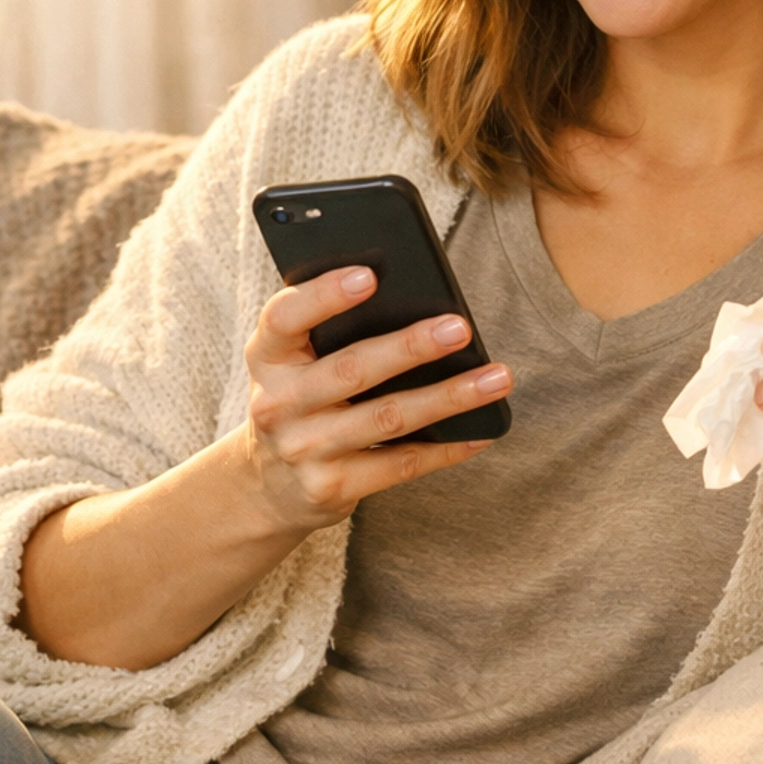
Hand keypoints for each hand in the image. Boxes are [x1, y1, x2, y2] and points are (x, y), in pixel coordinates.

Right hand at [242, 267, 510, 534]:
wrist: (268, 485)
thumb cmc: (300, 400)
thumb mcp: (293, 362)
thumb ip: (329, 332)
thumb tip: (419, 305)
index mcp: (267, 356)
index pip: (285, 317)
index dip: (324, 295)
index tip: (370, 276)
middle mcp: (277, 403)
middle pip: (352, 369)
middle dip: (410, 347)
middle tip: (460, 328)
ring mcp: (304, 449)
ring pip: (387, 418)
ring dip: (448, 397)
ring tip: (496, 377)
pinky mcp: (331, 488)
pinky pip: (400, 465)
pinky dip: (446, 448)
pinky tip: (481, 432)